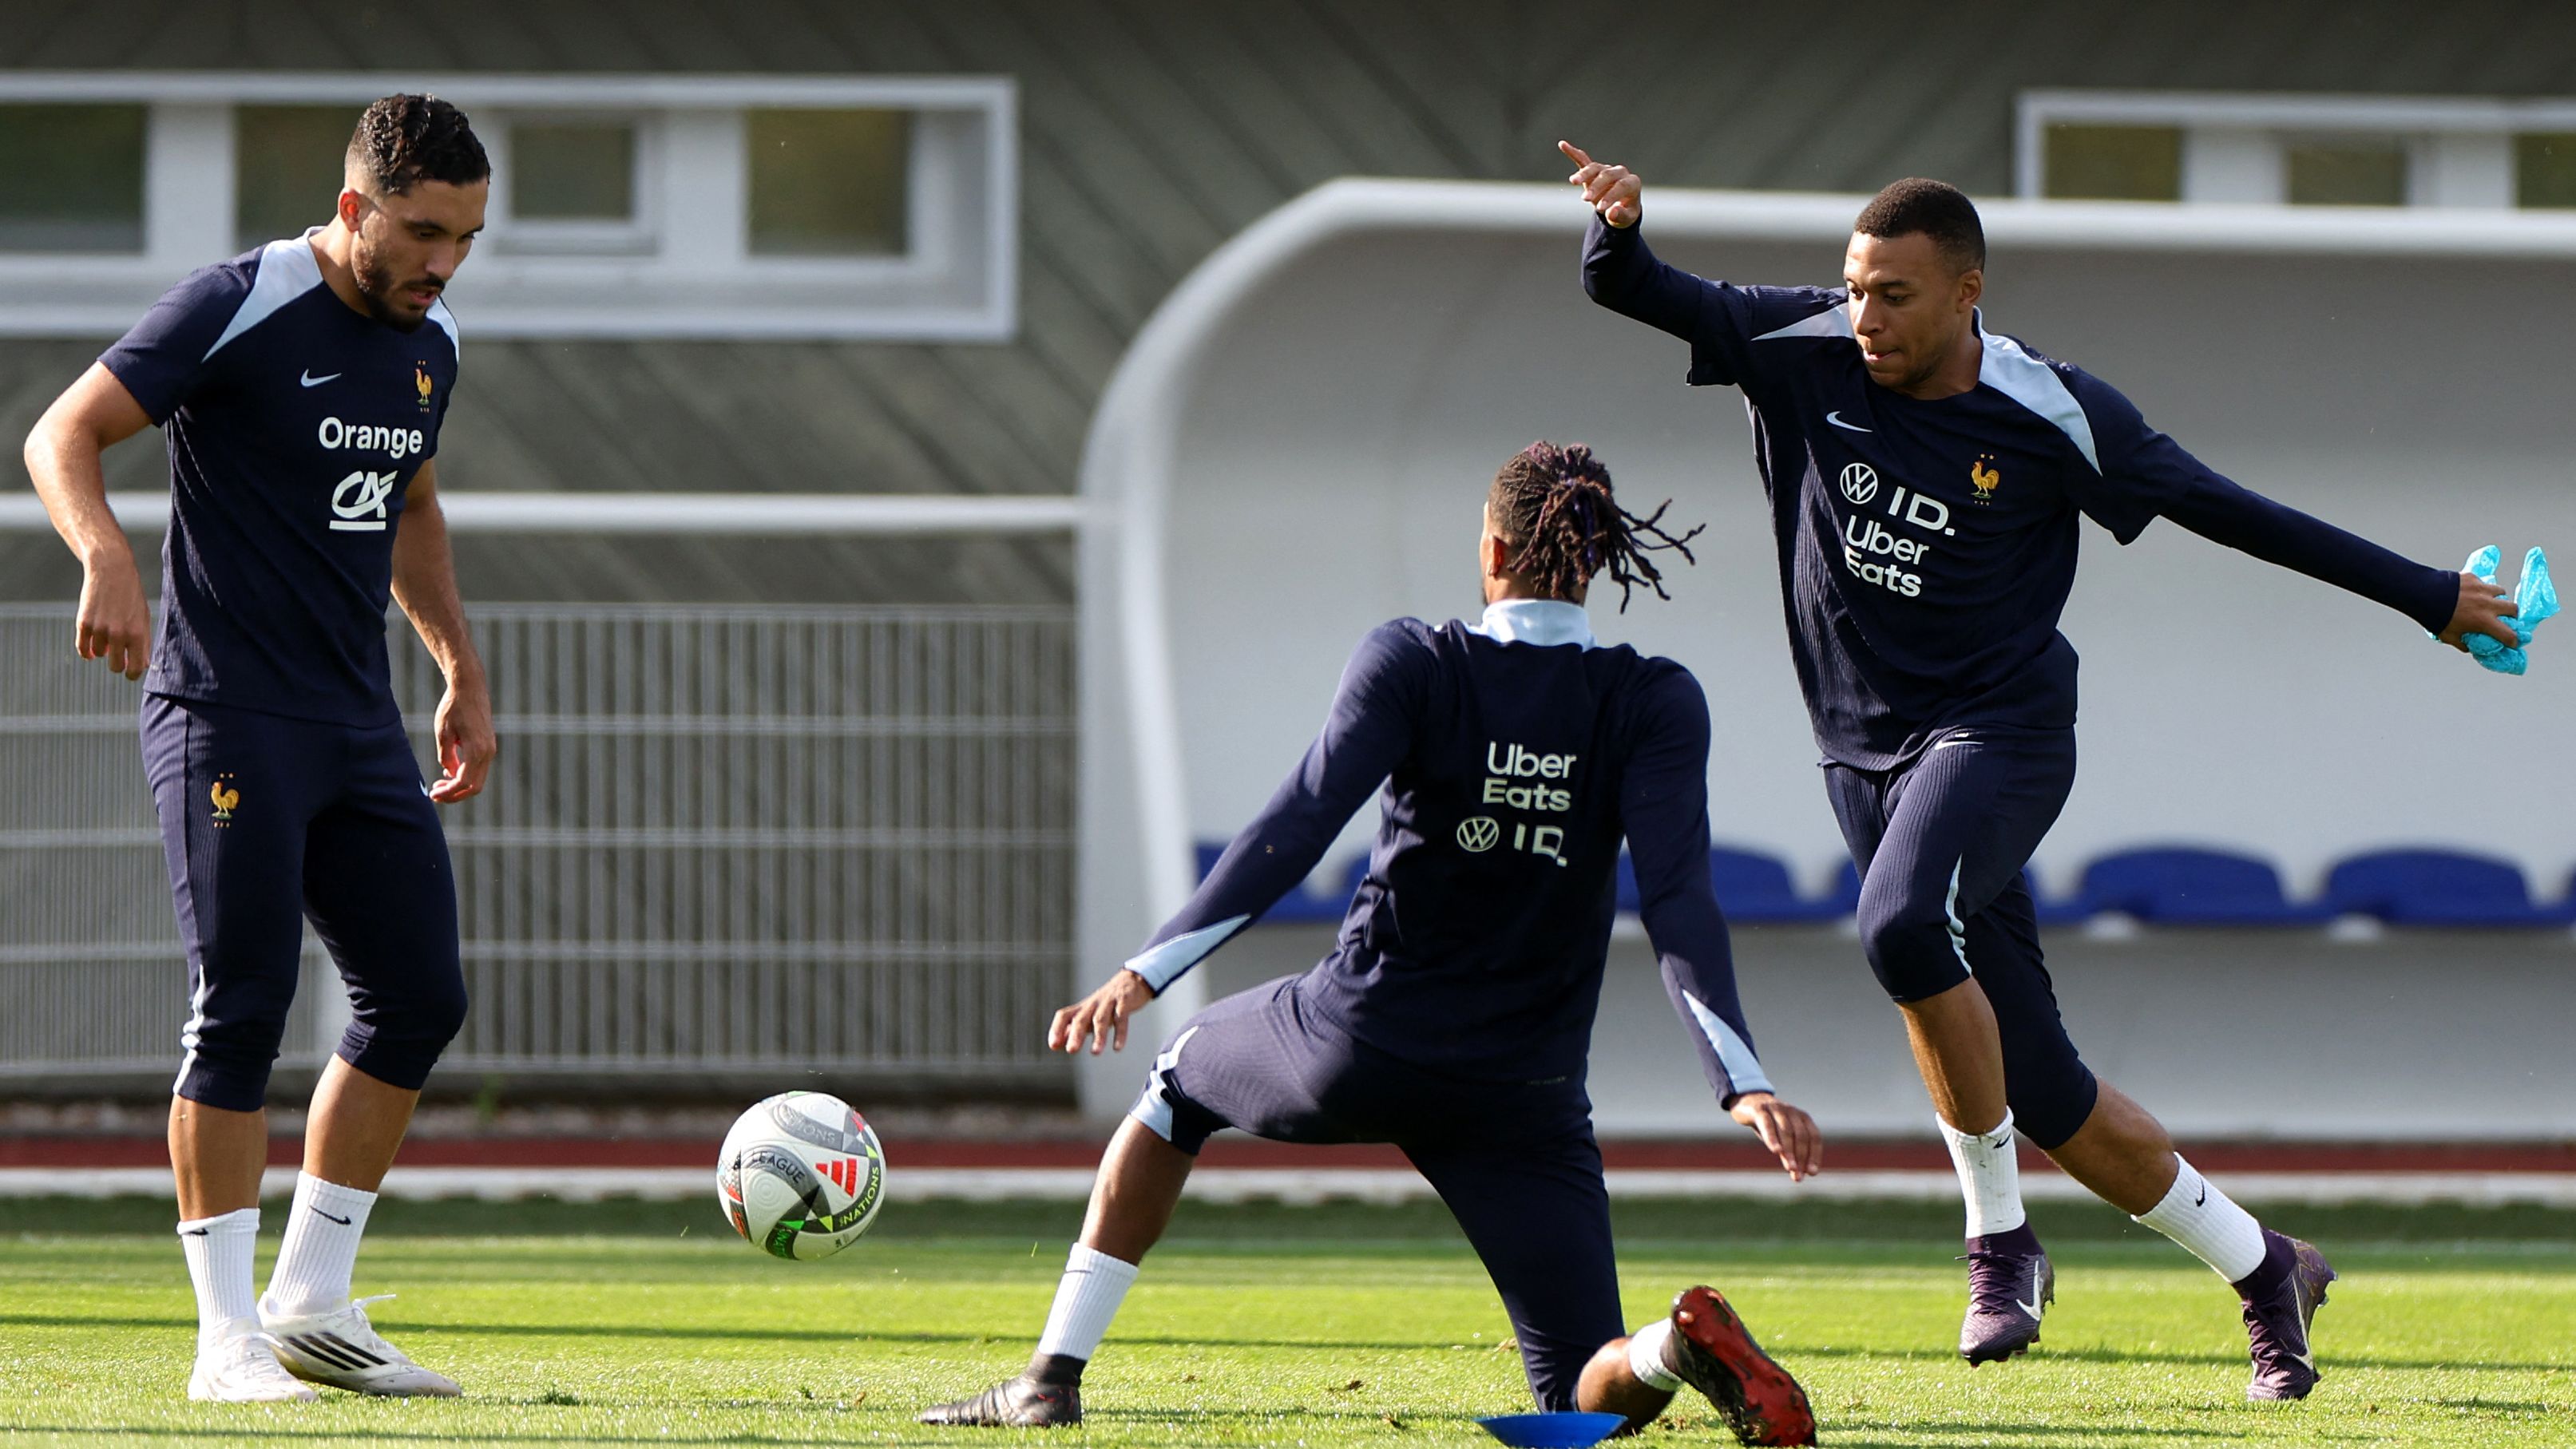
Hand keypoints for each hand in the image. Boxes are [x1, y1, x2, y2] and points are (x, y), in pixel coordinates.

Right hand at [74, 553, 151, 680]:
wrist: (111, 572)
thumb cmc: (131, 596)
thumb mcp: (144, 618)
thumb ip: (143, 642)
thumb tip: (142, 666)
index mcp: (138, 634)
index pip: (135, 668)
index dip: (133, 674)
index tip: (130, 673)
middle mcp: (118, 634)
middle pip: (116, 666)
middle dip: (118, 665)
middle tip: (119, 658)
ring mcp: (99, 629)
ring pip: (99, 654)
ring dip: (103, 649)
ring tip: (108, 634)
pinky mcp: (83, 623)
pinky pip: (82, 648)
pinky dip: (86, 651)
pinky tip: (91, 650)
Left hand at [428, 671, 494, 802]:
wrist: (470, 688)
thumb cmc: (453, 708)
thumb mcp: (443, 733)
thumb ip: (446, 756)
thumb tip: (449, 773)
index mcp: (476, 750)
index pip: (464, 782)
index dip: (448, 792)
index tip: (433, 795)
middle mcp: (488, 752)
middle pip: (475, 786)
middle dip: (455, 794)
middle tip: (435, 794)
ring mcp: (491, 749)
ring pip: (478, 779)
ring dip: (460, 786)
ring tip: (440, 785)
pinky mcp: (489, 745)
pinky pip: (479, 768)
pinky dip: (465, 775)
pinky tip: (450, 772)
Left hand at [1048, 970, 1156, 1054]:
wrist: (1133, 980)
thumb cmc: (1108, 1003)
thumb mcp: (1090, 1015)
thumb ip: (1072, 1029)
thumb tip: (1055, 1045)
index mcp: (1083, 1008)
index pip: (1064, 1015)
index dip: (1057, 1029)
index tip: (1053, 1045)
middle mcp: (1093, 1004)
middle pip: (1081, 1018)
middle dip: (1076, 1034)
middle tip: (1071, 1050)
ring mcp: (1109, 1002)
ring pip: (1101, 1019)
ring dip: (1098, 1036)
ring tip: (1095, 1052)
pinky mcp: (1125, 1001)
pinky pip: (1121, 1018)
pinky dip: (1120, 1033)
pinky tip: (1117, 1048)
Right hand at [1559, 141, 1641, 227]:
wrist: (1621, 206)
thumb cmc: (1625, 212)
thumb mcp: (1626, 219)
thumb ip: (1620, 215)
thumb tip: (1611, 213)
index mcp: (1632, 183)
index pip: (1621, 186)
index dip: (1610, 196)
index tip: (1599, 209)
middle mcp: (1620, 173)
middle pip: (1606, 175)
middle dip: (1595, 187)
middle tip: (1585, 199)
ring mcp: (1606, 169)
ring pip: (1594, 168)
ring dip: (1583, 174)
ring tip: (1573, 181)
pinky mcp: (1594, 171)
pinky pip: (1583, 160)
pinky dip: (1573, 153)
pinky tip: (1562, 145)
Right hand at [1729, 1092, 1822, 1181]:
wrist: (1747, 1101)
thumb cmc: (1768, 1124)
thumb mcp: (1781, 1137)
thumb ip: (1790, 1152)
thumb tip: (1799, 1175)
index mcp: (1802, 1117)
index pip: (1814, 1137)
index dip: (1814, 1155)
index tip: (1812, 1173)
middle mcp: (1791, 1111)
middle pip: (1801, 1135)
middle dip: (1801, 1157)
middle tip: (1798, 1176)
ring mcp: (1775, 1108)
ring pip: (1786, 1131)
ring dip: (1789, 1151)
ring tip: (1790, 1168)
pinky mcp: (1759, 1109)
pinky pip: (1767, 1124)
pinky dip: (1772, 1138)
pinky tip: (1775, 1151)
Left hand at [2437, 569, 2522, 652]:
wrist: (2423, 594)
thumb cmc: (2435, 618)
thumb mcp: (2449, 636)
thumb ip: (2462, 643)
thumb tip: (2469, 647)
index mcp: (2484, 621)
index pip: (2508, 634)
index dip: (2512, 640)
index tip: (2512, 642)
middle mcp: (2487, 604)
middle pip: (2513, 609)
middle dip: (2512, 615)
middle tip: (2506, 617)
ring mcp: (2482, 589)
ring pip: (2501, 592)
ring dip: (2499, 598)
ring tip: (2490, 601)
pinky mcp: (2473, 578)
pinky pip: (2483, 582)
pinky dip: (2481, 588)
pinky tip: (2471, 591)